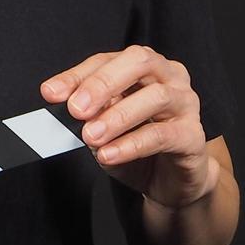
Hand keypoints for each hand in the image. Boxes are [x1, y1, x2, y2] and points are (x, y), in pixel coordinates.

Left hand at [42, 44, 220, 207]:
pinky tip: (109, 155)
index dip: (77, 75)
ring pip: (155, 97)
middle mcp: (169, 77)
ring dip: (117, 116)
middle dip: (103, 83)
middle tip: (76, 108)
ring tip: (91, 136)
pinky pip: (163, 135)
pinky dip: (132, 145)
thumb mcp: (105, 130)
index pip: (107, 60)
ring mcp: (186, 103)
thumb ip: (90, 116)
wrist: (172, 183)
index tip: (51, 93)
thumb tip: (67, 109)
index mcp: (144, 68)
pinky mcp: (193, 136)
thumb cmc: (139, 149)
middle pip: (139, 62)